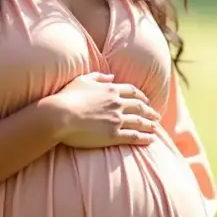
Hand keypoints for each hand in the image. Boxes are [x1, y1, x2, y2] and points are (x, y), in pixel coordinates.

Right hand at [41, 72, 159, 148]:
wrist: (59, 115)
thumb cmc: (66, 97)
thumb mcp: (82, 80)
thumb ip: (98, 77)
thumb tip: (112, 76)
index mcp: (110, 89)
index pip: (132, 91)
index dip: (142, 96)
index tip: (147, 100)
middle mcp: (117, 103)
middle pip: (140, 106)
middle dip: (150, 111)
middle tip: (157, 116)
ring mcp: (116, 120)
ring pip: (140, 121)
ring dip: (150, 125)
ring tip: (156, 128)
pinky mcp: (113, 135)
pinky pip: (134, 136)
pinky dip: (144, 138)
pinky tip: (151, 140)